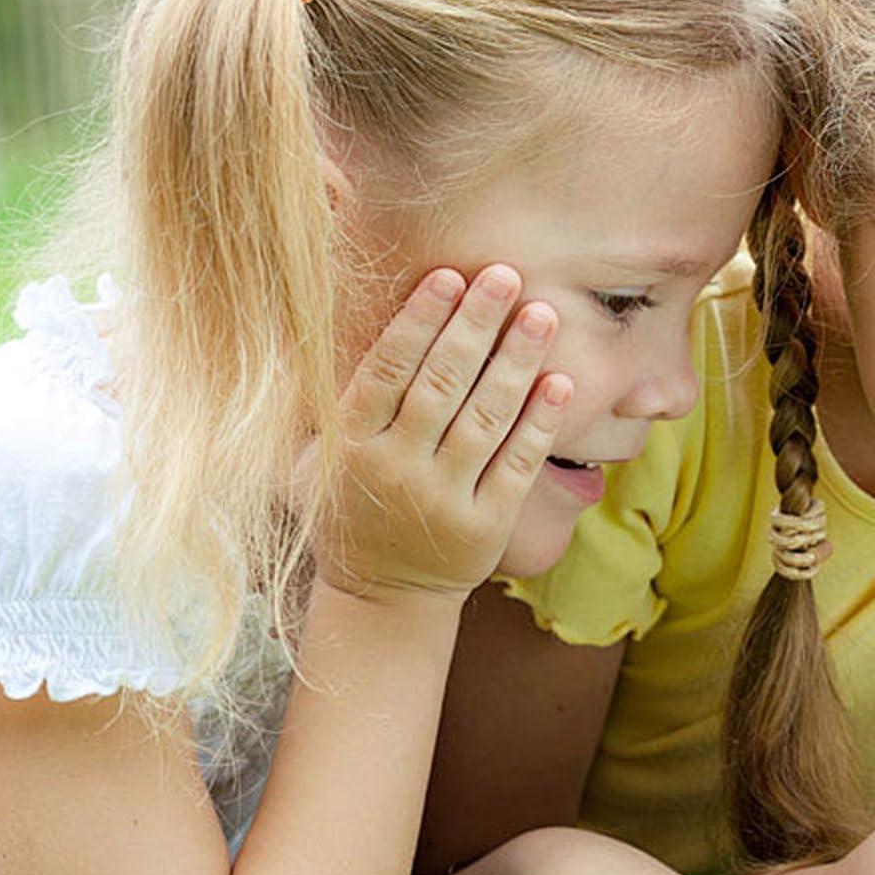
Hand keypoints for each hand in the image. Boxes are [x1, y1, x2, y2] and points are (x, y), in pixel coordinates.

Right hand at [309, 266, 568, 601]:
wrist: (383, 599)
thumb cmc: (349, 512)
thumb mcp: (315, 460)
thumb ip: (327, 398)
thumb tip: (321, 316)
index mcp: (351, 447)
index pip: (387, 370)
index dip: (420, 320)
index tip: (448, 276)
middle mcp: (397, 470)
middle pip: (441, 385)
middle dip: (475, 326)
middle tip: (505, 275)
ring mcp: (444, 500)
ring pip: (485, 419)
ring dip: (516, 362)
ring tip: (542, 315)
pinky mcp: (487, 526)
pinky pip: (518, 465)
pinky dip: (540, 423)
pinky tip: (560, 383)